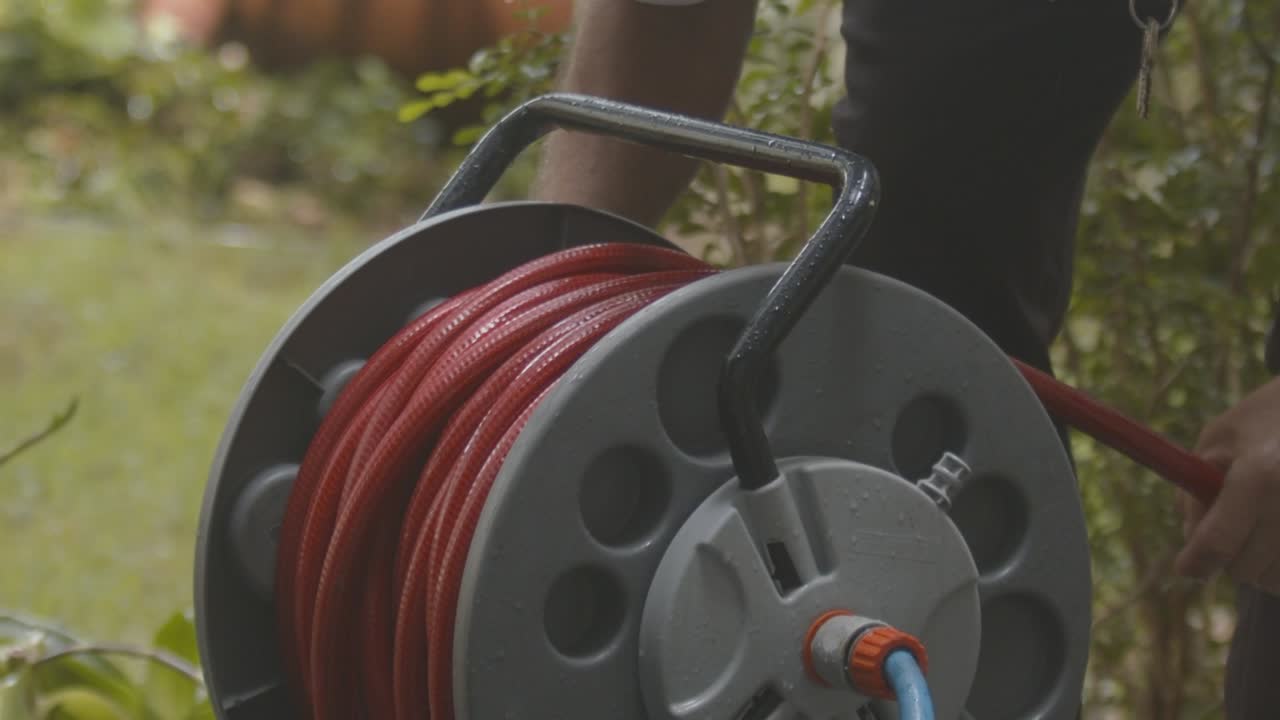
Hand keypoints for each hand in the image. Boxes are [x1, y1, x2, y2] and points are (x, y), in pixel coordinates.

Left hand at [1175, 377, 1279, 595]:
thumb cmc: (1266, 419)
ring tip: (1261, 526)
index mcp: (1260, 476)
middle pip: (1246, 569)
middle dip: (1229, 557)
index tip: (1186, 567)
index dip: (1196, 562)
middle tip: (1232, 529)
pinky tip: (1277, 537)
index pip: (1218, 542)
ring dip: (1262, 566)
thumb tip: (1190, 541)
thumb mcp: (1218, 439)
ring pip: (1275, 581)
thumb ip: (1195, 492)